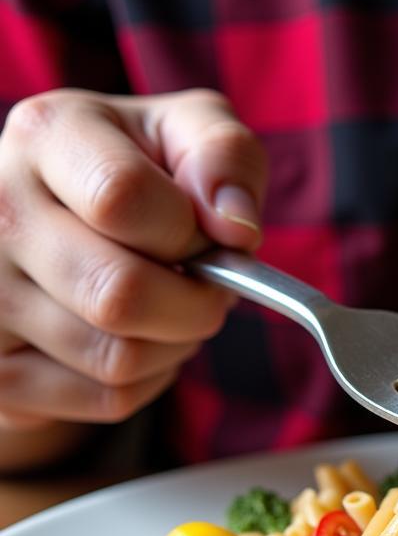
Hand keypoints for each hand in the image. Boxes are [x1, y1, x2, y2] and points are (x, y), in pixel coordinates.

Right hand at [0, 88, 266, 443]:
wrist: (60, 223)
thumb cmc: (140, 174)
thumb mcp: (187, 137)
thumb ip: (224, 157)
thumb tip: (235, 227)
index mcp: (45, 136)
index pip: (123, 200)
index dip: (191, 233)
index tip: (207, 235)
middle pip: (120, 294)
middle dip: (197, 303)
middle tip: (209, 288)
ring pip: (119, 358)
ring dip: (177, 343)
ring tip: (174, 308)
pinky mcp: (1, 369)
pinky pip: (109, 398)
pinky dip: (152, 379)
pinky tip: (143, 339)